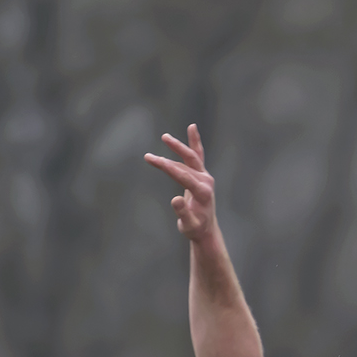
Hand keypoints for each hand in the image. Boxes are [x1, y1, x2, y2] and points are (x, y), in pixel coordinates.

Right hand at [144, 125, 219, 241]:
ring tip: (164, 137)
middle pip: (187, 163)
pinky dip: (195, 142)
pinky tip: (192, 127)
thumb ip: (183, 213)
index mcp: (203, 193)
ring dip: (177, 147)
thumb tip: (175, 200)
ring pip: (191, 157)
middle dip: (169, 157)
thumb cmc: (195, 228)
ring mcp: (205, 176)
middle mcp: (206, 181)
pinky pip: (198, 155)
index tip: (152, 160)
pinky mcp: (202, 175)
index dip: (167, 167)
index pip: (183, 175)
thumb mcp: (188, 225)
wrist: (206, 229)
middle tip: (150, 155)